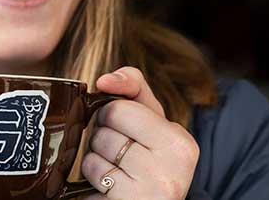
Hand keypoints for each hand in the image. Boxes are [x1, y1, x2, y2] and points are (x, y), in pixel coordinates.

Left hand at [80, 66, 199, 199]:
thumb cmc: (152, 156)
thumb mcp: (154, 119)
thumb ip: (134, 88)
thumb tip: (104, 81)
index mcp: (179, 142)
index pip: (119, 109)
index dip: (112, 115)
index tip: (125, 128)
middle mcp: (169, 170)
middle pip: (103, 132)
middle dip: (103, 137)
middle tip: (121, 151)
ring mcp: (147, 193)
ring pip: (91, 157)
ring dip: (96, 160)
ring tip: (116, 169)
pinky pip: (89, 180)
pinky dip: (92, 181)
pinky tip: (110, 186)